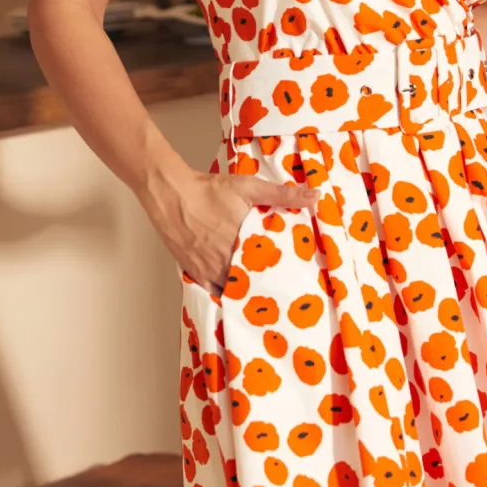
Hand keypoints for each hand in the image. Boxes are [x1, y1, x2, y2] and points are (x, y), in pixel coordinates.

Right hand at [140, 163, 319, 289]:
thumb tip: (315, 197)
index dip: (282, 276)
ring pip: (232, 291)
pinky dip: (223, 295)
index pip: (269, 270)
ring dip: (245, 293)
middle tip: (282, 293)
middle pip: (251, 285)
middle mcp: (225, 263)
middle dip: (266, 288)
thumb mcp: (249, 188)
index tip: (295, 280)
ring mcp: (208, 271)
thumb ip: (282, 195)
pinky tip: (234, 299)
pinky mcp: (194, 272)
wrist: (171, 194)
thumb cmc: (209, 191)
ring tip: (261, 298)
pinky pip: (211, 293)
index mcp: (243, 245)